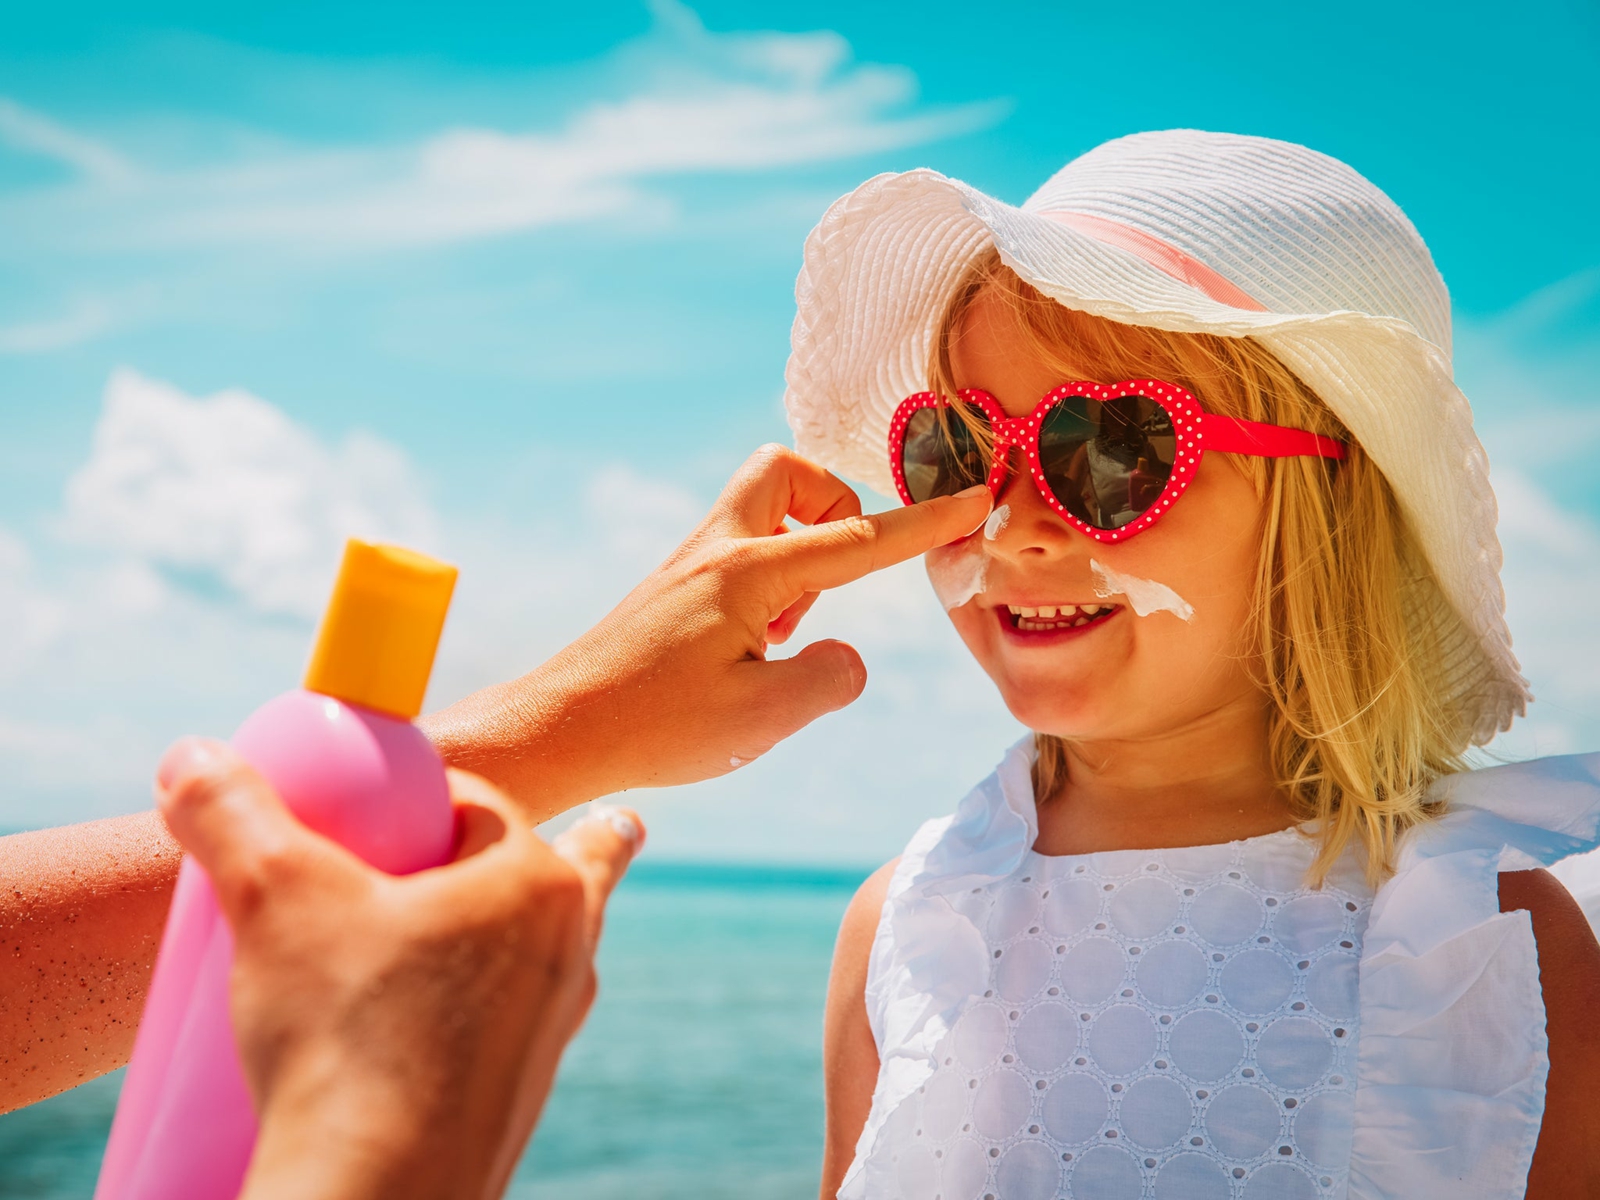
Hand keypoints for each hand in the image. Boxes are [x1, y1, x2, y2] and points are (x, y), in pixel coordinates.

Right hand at [154, 737, 642, 1199]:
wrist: (376, 1199)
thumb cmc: (344, 1039)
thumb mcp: (273, 902)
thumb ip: (232, 817)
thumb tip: (192, 758)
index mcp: (536, 885)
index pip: (480, 805)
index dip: (424, 794)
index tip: (377, 808)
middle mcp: (567, 952)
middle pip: (558, 870)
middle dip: (573, 842)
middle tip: (603, 824)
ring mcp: (551, 1028)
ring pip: (546, 950)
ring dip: (536, 927)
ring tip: (559, 912)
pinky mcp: (519, 1093)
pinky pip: (517, 1023)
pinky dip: (498, 1005)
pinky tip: (469, 1020)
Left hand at [422, 444, 989, 817]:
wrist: (559, 730)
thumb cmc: (655, 726)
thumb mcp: (763, 717)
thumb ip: (829, 679)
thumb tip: (847, 656)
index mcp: (748, 572)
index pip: (859, 540)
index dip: (926, 523)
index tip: (976, 497)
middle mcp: (717, 551)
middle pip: (786, 471)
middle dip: (832, 505)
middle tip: (830, 578)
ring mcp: (690, 565)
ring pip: (761, 510)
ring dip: (799, 553)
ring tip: (783, 636)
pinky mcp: (675, 589)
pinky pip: (740, 551)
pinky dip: (768, 583)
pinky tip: (749, 651)